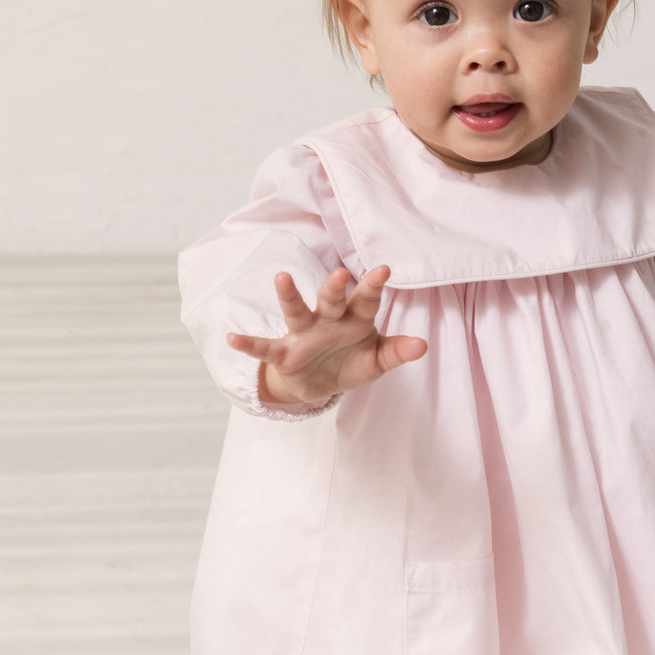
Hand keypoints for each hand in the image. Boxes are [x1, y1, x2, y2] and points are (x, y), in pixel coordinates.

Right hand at [227, 265, 427, 403]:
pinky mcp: (284, 353)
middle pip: (331, 300)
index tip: (384, 270)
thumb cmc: (351, 362)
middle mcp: (327, 320)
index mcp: (354, 318)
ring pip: (296, 311)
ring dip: (289, 296)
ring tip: (281, 278)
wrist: (321, 384)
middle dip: (334, 287)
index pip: (366, 300)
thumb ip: (397, 351)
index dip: (373, 286)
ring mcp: (303, 334)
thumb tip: (422, 345)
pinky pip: (265, 348)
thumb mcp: (377, 361)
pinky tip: (232, 339)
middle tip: (340, 274)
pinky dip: (249, 345)